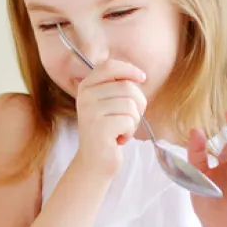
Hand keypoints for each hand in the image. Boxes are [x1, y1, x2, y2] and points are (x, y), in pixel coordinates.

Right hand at [73, 60, 147, 177]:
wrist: (95, 161)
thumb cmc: (108, 130)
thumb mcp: (109, 103)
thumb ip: (118, 86)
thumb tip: (139, 75)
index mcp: (86, 87)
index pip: (109, 65)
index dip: (130, 69)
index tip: (142, 78)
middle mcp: (85, 97)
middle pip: (127, 87)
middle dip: (137, 104)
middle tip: (127, 118)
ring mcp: (90, 112)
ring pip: (131, 105)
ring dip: (134, 120)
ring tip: (121, 129)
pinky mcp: (99, 128)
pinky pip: (129, 121)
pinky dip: (130, 132)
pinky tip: (118, 139)